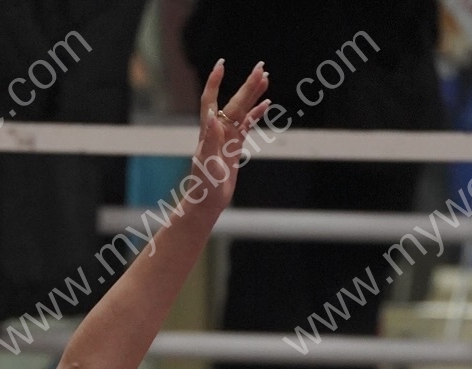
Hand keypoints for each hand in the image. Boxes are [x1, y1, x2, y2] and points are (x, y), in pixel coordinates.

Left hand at [189, 59, 271, 211]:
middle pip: (235, 102)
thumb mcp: (206, 163)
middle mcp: (218, 130)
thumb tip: (212, 116)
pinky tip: (266, 103)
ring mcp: (228, 137)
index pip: (211, 100)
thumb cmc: (204, 185)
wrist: (207, 202)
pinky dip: (256, 114)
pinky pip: (247, 125)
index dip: (215, 82)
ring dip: (253, 94)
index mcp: (209, 132)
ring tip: (266, 77)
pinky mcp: (235, 146)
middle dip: (247, 84)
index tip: (222, 64)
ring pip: (243, 110)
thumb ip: (210, 139)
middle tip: (261, 67)